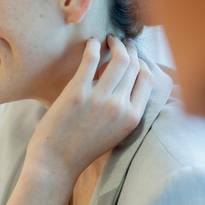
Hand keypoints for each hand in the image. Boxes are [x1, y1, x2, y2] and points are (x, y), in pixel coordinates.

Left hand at [27, 35, 153, 182]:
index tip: (134, 56)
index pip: (148, 79)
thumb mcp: (114, 133)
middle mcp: (120, 107)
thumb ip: (123, 110)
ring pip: (119, 59)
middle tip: (121, 42)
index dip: (142, 62)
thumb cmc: (81, 149)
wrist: (56, 164)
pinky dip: (93, 47)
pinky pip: (91, 60)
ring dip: (115, 44)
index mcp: (132, 117)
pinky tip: (91, 43)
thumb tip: (124, 82)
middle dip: (130, 49)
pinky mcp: (77, 93)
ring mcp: (99, 99)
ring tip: (108, 39)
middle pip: (134, 66)